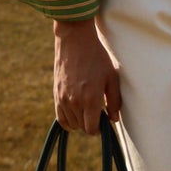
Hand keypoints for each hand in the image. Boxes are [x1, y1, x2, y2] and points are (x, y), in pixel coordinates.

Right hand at [53, 17, 121, 132]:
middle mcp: (74, 102)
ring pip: (71, 124)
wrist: (74, 41)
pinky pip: (60, 117)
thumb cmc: (97, 57)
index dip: (98, 129)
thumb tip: (113, 119)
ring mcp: (63, 99)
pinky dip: (68, 119)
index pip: (91, 129)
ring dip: (79, 121)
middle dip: (90, 123)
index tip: (103, 121)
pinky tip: (76, 111)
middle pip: (81, 127)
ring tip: (87, 108)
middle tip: (97, 111)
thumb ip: (114, 101)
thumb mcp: (112, 77)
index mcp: (90, 99)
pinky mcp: (56, 94)